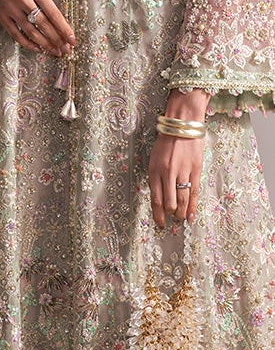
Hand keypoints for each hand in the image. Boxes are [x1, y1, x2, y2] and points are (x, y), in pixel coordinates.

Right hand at [0, 0, 75, 55]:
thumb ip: (48, 6)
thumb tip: (63, 26)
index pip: (53, 13)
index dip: (64, 28)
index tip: (72, 40)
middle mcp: (23, 0)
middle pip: (43, 24)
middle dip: (56, 39)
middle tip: (66, 50)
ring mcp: (12, 10)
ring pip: (31, 32)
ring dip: (45, 44)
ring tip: (55, 52)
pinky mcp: (3, 18)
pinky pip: (17, 35)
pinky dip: (29, 44)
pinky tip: (39, 49)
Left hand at [148, 88, 210, 228]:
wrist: (181, 125)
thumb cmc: (166, 143)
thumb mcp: (154, 160)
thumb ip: (156, 179)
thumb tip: (159, 199)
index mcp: (154, 172)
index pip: (155, 200)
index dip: (157, 215)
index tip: (159, 224)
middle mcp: (167, 173)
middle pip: (169, 203)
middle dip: (170, 215)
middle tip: (172, 220)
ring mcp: (182, 172)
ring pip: (182, 199)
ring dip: (181, 212)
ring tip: (181, 219)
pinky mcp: (195, 169)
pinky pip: (194, 191)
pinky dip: (192, 206)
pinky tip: (191, 215)